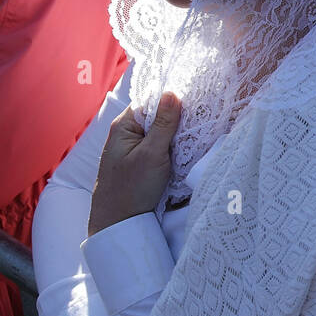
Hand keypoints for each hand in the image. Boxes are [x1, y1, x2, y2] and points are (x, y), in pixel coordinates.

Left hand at [87, 91, 180, 235]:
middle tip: (197, 125)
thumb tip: (172, 94)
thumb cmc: (132, 188)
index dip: (172, 102)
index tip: (194, 106)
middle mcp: (127, 132)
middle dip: (176, 120)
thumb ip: (163, 124)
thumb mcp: (152, 153)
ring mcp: (133, 147)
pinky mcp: (140, 160)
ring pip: (159, 132)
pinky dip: (170, 149)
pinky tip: (181, 153)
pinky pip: (158, 146)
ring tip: (192, 139)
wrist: (118, 221)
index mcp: (125, 125)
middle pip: (156, 116)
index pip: (151, 101)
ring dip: (175, 136)